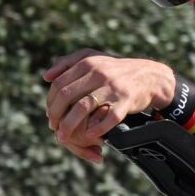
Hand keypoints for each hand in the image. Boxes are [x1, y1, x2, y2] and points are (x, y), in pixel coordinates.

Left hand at [42, 49, 176, 162]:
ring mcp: (112, 87)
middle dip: (56, 115)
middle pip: (67, 96)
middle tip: (53, 128)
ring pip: (83, 108)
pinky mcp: (126, 101)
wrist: (148, 76)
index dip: (50, 102)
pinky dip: (96, 129)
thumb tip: (46, 77)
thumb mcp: (92, 59)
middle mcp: (98, 73)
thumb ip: (68, 63)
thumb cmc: (115, 71)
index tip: (50, 115)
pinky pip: (107, 118)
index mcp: (87, 63)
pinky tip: (89, 136)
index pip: (59, 84)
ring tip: (63, 136)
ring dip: (69, 125)